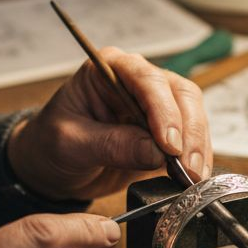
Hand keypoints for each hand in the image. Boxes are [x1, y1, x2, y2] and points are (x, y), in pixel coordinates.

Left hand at [6, 46, 212, 200]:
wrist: (50, 168)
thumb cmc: (49, 145)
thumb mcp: (70, 144)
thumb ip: (111, 144)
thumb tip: (155, 152)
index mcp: (108, 69)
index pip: (146, 80)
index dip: (163, 111)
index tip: (169, 144)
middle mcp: (136, 80)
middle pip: (179, 94)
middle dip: (189, 131)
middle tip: (188, 166)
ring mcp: (154, 105)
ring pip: (192, 115)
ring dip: (198, 147)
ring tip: (193, 178)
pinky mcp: (164, 131)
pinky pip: (190, 139)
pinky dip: (196, 159)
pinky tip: (193, 178)